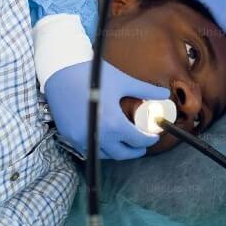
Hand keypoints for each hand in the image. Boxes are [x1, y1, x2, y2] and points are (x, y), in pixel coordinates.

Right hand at [44, 59, 169, 159]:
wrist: (61, 71)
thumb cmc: (93, 75)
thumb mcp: (122, 81)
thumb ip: (145, 90)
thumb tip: (164, 94)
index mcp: (113, 123)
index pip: (137, 140)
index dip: (149, 139)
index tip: (154, 135)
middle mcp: (97, 135)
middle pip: (122, 154)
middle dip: (135, 150)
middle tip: (143, 144)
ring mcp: (81, 138)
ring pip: (104, 154)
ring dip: (117, 151)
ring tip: (125, 141)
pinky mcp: (69, 136)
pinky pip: (89, 148)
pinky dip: (100, 147)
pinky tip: (106, 137)